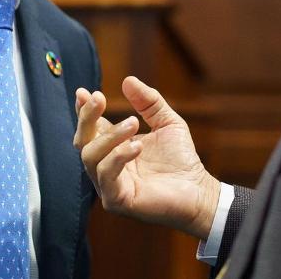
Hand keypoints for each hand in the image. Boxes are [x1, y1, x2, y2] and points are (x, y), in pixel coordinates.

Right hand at [74, 76, 220, 239]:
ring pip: (91, 156)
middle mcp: (106, 166)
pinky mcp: (117, 200)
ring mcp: (108, 185)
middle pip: (82, 141)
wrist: (199, 190)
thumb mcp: (167, 122)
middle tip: (100, 98)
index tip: (85, 92)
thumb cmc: (182, 159)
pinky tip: (137, 146)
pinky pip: (106, 176)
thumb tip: (128, 80)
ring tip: (133, 122)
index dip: (84, 110)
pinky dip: (118, 157)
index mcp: (113, 148)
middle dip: (87, 118)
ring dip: (110, 136)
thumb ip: (148, 102)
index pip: (90, 128)